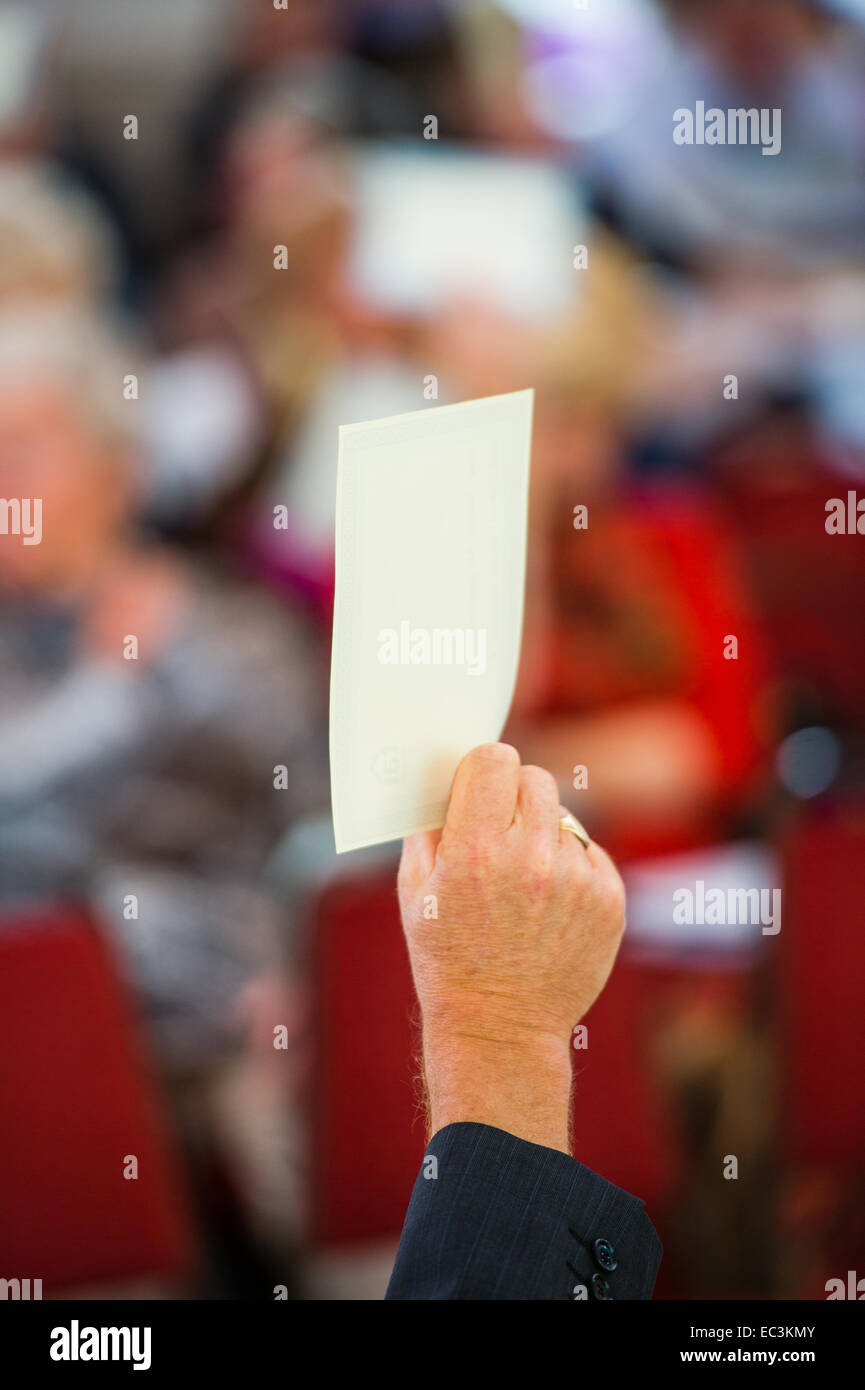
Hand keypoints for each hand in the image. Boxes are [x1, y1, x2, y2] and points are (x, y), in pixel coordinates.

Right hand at [397, 743, 625, 1152]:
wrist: (500, 1028)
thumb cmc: (447, 958)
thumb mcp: (415, 892)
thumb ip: (430, 827)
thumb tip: (448, 777)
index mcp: (474, 850)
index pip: (494, 759)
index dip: (483, 768)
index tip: (478, 786)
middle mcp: (530, 858)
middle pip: (534, 778)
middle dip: (514, 795)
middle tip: (499, 829)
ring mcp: (576, 880)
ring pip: (564, 816)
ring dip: (543, 834)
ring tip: (523, 883)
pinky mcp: (609, 900)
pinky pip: (589, 852)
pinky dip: (571, 866)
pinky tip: (548, 904)